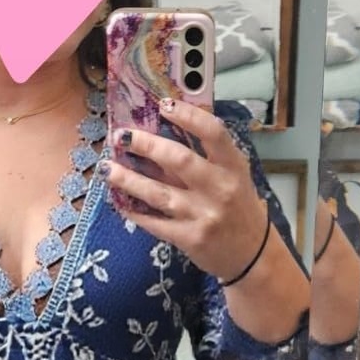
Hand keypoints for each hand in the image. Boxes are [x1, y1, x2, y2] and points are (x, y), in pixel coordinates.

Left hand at [104, 98, 272, 282]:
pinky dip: (135, 212)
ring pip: (158, 193)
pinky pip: (155, 223)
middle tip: (121, 136)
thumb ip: (207, 157)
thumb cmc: (240, 209)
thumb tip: (166, 132)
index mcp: (233, 167)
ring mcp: (203, 215)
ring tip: (107, 168)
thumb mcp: (234, 177)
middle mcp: (219, 189)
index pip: (213, 133)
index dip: (188, 116)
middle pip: (179, 160)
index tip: (163, 105)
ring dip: (129, 180)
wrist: (252, 254)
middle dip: (146, 145)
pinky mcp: (189, 239)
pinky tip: (120, 202)